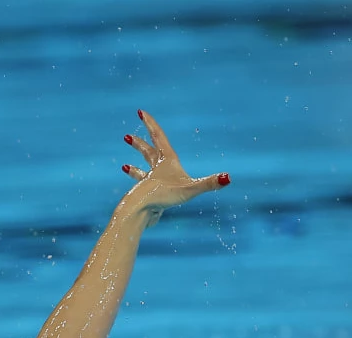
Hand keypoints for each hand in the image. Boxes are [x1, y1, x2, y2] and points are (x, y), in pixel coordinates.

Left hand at [121, 110, 229, 225]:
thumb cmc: (163, 197)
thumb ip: (209, 184)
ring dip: (134, 169)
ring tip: (124, 166)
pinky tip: (143, 195)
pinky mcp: (147, 197)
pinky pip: (146, 192)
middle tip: (127, 137)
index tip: (141, 112)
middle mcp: (156, 170)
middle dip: (139, 143)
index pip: (158, 137)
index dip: (151, 124)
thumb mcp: (190, 189)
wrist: (140, 212)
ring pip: (142, 173)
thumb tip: (227, 178)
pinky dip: (144, 191)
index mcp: (166, 161)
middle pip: (147, 153)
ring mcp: (149, 184)